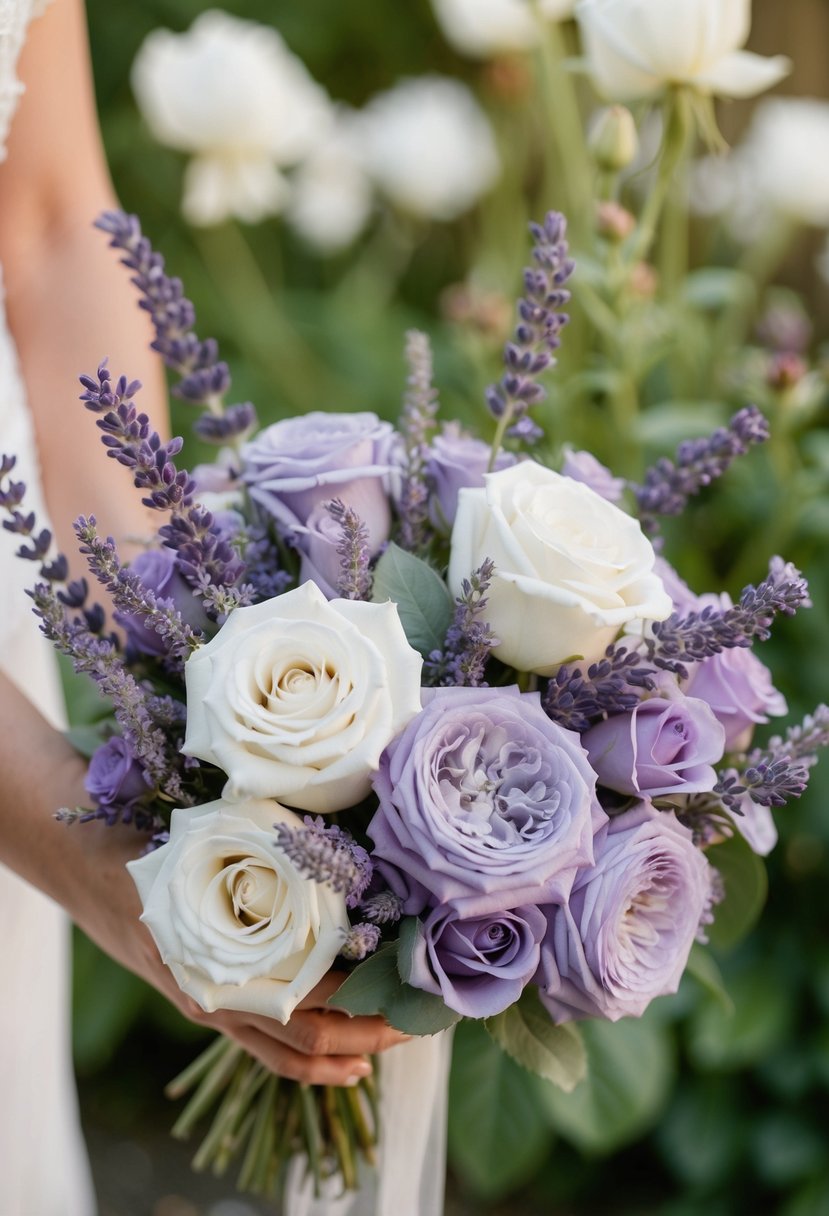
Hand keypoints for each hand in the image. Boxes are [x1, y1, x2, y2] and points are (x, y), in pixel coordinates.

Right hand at [58, 760, 408, 1085]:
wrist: (90, 872)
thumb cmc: (153, 850)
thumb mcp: (206, 842)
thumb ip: (262, 847)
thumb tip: (330, 836)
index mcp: (220, 955)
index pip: (307, 989)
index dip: (363, 989)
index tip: (411, 971)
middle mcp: (219, 994)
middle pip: (309, 1032)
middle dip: (372, 1029)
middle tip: (424, 1013)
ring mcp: (215, 1008)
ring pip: (290, 1052)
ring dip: (350, 1052)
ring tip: (401, 1039)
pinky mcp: (215, 1008)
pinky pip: (268, 1050)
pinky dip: (312, 1062)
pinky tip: (350, 1063)